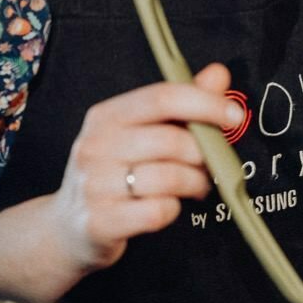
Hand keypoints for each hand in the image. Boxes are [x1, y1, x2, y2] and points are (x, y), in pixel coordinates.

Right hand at [50, 64, 241, 277]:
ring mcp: (93, 185)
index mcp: (106, 116)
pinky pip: (157, 211)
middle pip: (170, 140)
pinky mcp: (99, 223)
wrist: (67, 228)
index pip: (162, 97)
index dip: (205, 104)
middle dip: (203, 154)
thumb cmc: (114, 174)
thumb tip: (218, 74)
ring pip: (168, 178)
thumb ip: (181, 104)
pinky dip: (173, 210)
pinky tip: (168, 207)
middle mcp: (94, 146)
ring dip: (194, 183)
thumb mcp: (140, 133)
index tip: (235, 116)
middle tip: (210, 165)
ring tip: (196, 186)